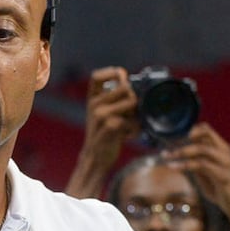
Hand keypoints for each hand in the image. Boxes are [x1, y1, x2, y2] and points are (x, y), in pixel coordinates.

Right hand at [65, 67, 140, 198]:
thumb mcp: (103, 115)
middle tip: (131, 114)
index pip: (96, 76)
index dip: (112, 73)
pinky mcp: (110, 126)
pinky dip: (136, 129)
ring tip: (130, 126)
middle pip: (125, 87)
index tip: (122, 77)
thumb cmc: (104, 135)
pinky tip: (129, 136)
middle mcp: (94, 104)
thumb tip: (135, 87)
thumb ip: (114, 101)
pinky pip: (134, 120)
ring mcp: (101, 115)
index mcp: (92, 99)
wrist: (96, 158)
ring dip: (137, 115)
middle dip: (134, 99)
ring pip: (132, 101)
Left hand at [163, 122, 229, 215]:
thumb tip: (179, 154)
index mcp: (222, 149)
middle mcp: (225, 152)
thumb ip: (196, 162)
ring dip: (182, 152)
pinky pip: (202, 165)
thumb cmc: (219, 188)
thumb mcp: (205, 173)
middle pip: (206, 135)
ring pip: (202, 149)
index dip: (191, 131)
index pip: (207, 130)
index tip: (177, 140)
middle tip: (169, 149)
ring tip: (168, 157)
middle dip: (185, 140)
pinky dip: (185, 164)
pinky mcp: (223, 175)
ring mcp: (225, 163)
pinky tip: (174, 167)